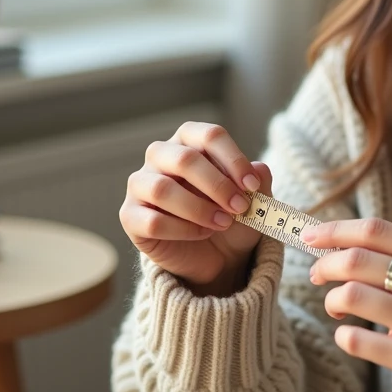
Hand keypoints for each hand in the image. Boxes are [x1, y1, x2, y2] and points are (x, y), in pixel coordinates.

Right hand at [120, 121, 268, 293]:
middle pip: (184, 159)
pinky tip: (202, 233)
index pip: (209, 136)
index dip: (234, 159)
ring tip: (224, 222)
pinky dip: (183, 230)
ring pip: (162, 189)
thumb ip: (259, 181)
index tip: (252, 186)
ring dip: (199, 208)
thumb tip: (260, 169)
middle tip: (241, 207)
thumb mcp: (254, 200)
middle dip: (217, 185)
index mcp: (189, 141)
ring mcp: (140, 185)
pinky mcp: (131, 216)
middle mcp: (160, 156)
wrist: (217, 256)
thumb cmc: (231, 216)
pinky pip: (151, 221)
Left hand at [304, 218, 391, 391]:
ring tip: (337, 306)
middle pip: (356, 260)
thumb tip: (339, 243)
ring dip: (332, 299)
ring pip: (350, 296)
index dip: (334, 230)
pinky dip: (343, 335)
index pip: (375, 231)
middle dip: (325, 264)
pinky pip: (355, 340)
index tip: (310, 236)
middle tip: (317, 273)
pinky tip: (349, 334)